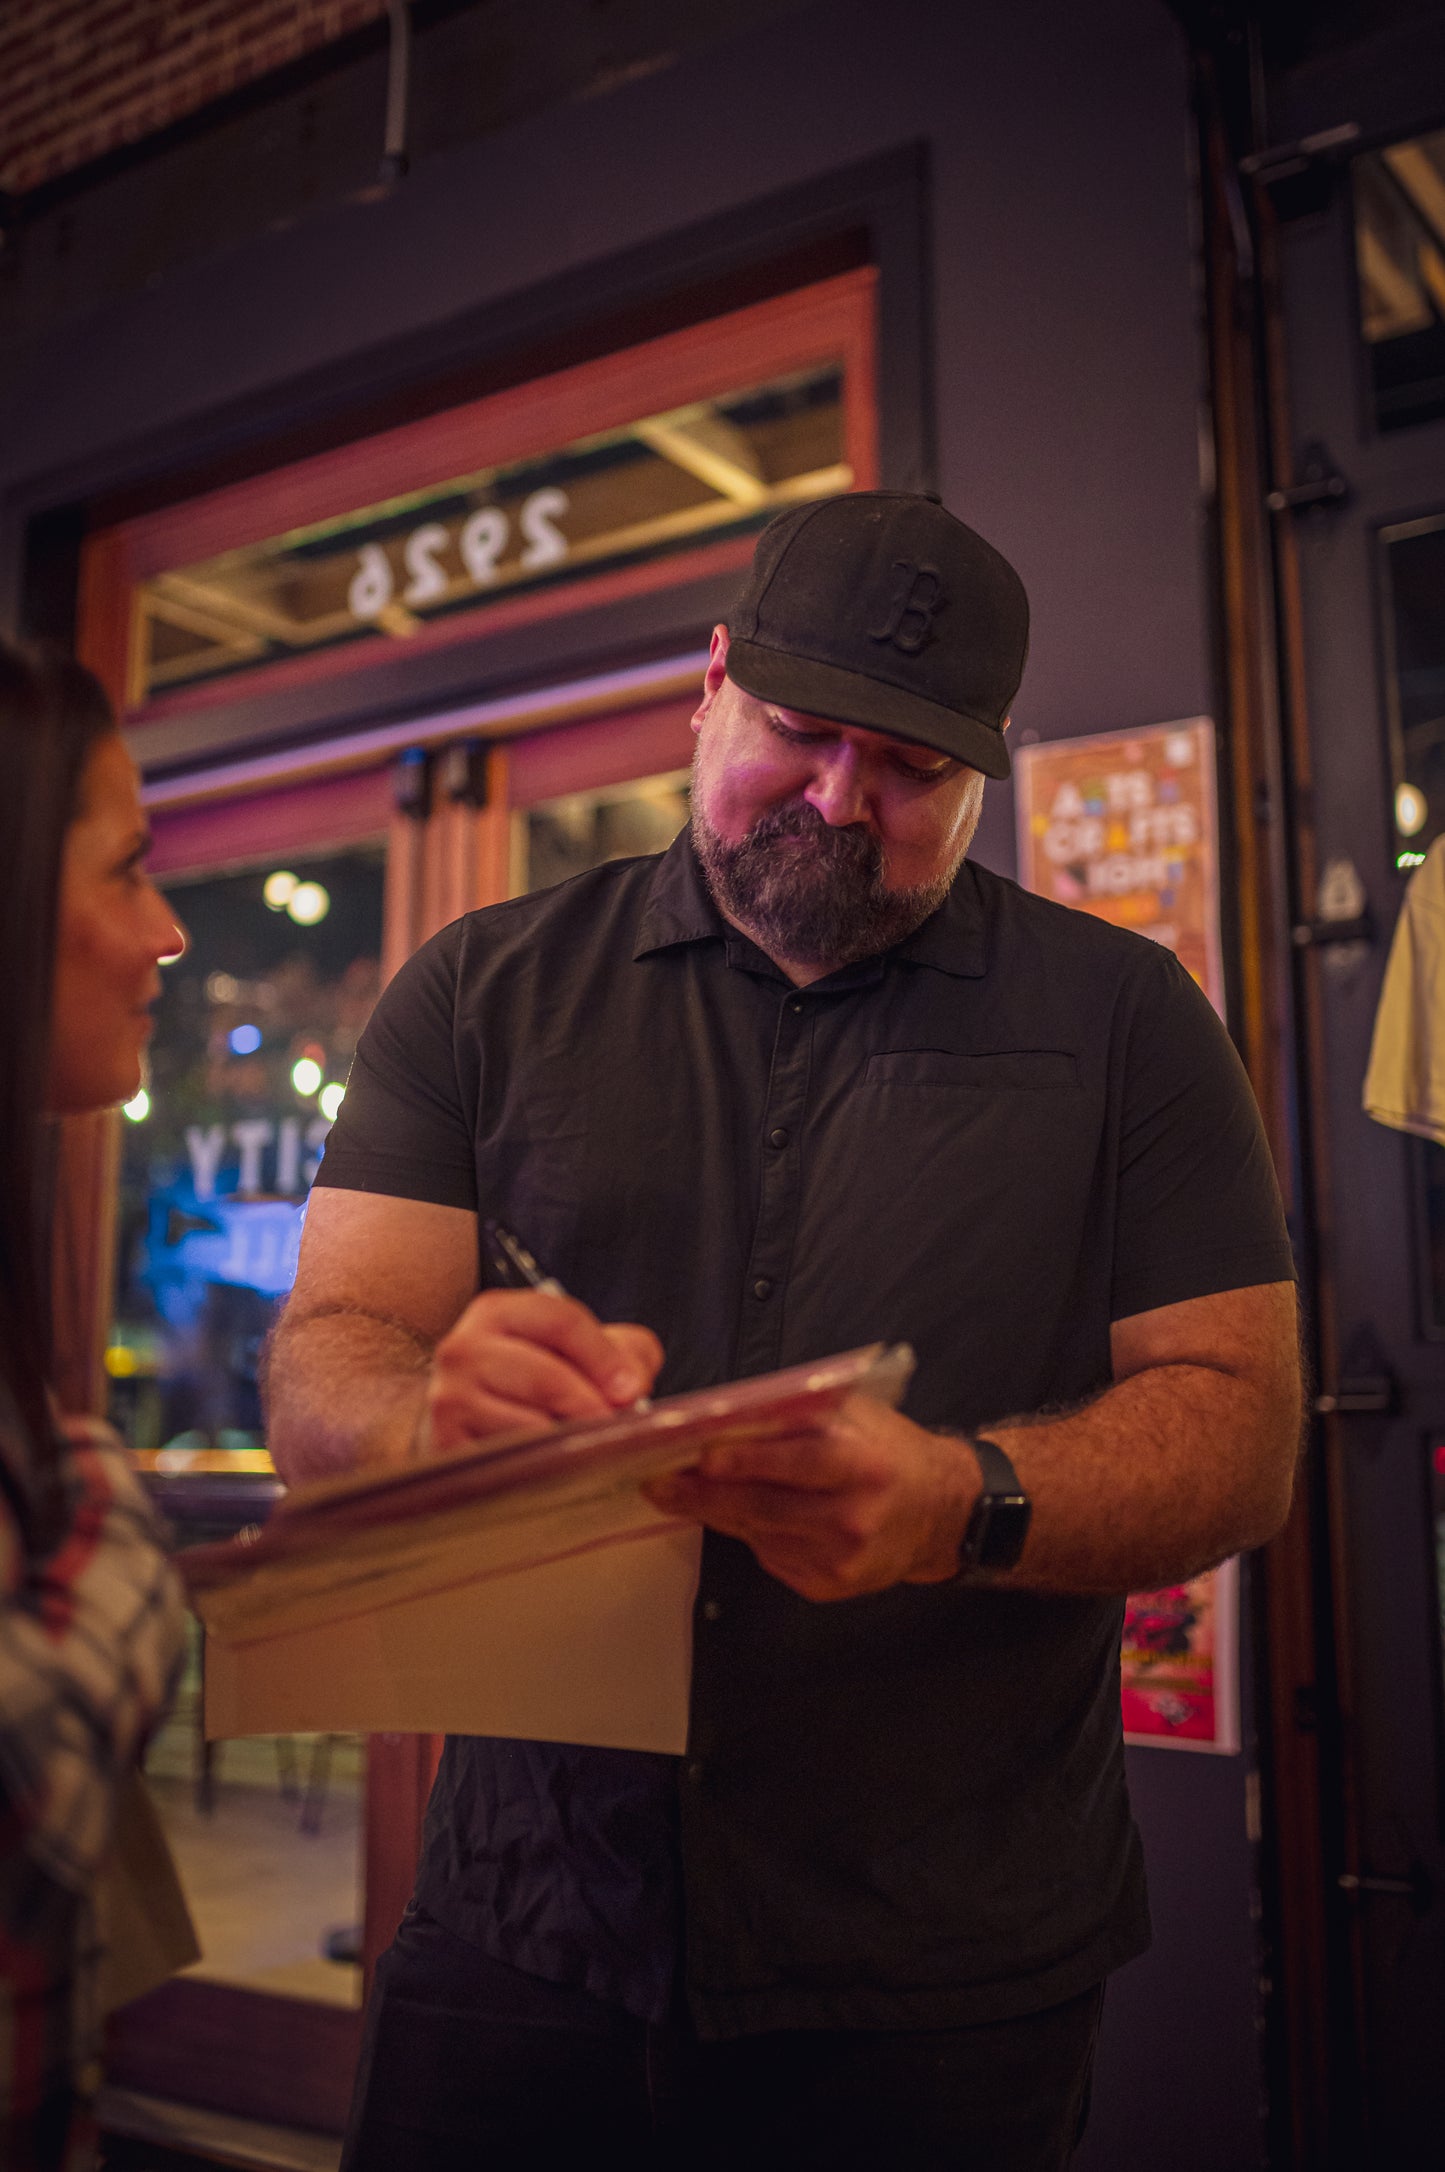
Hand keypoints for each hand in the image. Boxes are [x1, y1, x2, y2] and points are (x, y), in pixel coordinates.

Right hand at [421, 1288, 663, 1454]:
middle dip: (591, 1405)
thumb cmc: (532, 1382)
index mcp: (497, 1311)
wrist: (464, 1422)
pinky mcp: (447, 1444)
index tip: (632, 1389)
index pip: (561, 1321)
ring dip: (568, 1441)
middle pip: (547, 1376)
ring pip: (531, 1424)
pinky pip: (510, 1460)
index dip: (604, 1356)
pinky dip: (542, 1466)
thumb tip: (632, 1387)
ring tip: (584, 1446)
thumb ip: (622, 1351)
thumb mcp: (576, 1351)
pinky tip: (554, 1465)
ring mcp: (449, 1398)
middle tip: (614, 1428)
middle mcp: (463, 1349)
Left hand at [643, 1393, 980, 1601]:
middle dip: (703, 1495)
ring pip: (758, 1533)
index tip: (702, 1458)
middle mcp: (853, 1515)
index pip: (797, 1463)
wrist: (940, 1513)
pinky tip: (745, 1515)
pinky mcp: (829, 1585)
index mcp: (862, 1463)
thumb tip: (730, 1415)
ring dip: (717, 1512)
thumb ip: (799, 1414)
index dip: (747, 1461)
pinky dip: (751, 1533)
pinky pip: (770, 1556)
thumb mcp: (856, 1416)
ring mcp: (840, 1557)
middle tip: (659, 1483)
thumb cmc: (889, 1453)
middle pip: (764, 1506)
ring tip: (680, 1492)